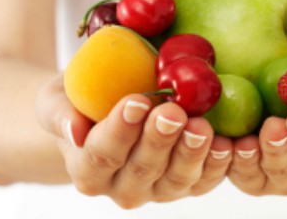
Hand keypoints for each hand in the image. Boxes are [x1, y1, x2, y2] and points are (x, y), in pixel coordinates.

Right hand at [36, 76, 232, 207]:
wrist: (108, 107)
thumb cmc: (81, 99)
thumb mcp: (57, 97)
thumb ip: (60, 113)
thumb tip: (74, 131)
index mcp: (87, 169)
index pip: (102, 154)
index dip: (120, 130)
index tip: (137, 101)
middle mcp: (122, 187)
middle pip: (142, 170)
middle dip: (159, 141)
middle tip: (173, 112)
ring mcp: (158, 189)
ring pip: (176, 179)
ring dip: (191, 154)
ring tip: (202, 126)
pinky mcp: (188, 183)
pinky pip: (205, 180)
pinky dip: (219, 164)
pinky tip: (228, 143)